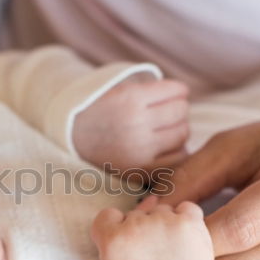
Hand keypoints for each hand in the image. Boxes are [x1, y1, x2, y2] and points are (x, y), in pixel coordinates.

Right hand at [73, 73, 189, 173]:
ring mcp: (139, 150)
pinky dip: (177, 153)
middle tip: (165, 113)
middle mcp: (136, 124)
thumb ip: (153, 89)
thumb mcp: (121, 89)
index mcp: (130, 98)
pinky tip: (166, 148)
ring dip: (178, 130)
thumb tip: (186, 96)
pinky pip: (177, 161)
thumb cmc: (102, 109)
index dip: (178, 91)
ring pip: (183, 135)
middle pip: (181, 112)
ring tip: (163, 130)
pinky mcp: (140, 171)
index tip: (171, 95)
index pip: (177, 91)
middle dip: (177, 110)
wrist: (72, 138)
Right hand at [90, 195, 213, 259]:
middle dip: (146, 229)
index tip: (129, 246)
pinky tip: (186, 242)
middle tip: (155, 255)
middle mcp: (136, 226)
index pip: (108, 216)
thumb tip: (143, 201)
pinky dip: (188, 221)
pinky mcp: (189, 223)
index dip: (117, 230)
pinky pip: (188, 208)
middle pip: (138, 214)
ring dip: (168, 225)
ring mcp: (164, 222)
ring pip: (163, 210)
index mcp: (112, 239)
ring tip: (173, 252)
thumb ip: (113, 238)